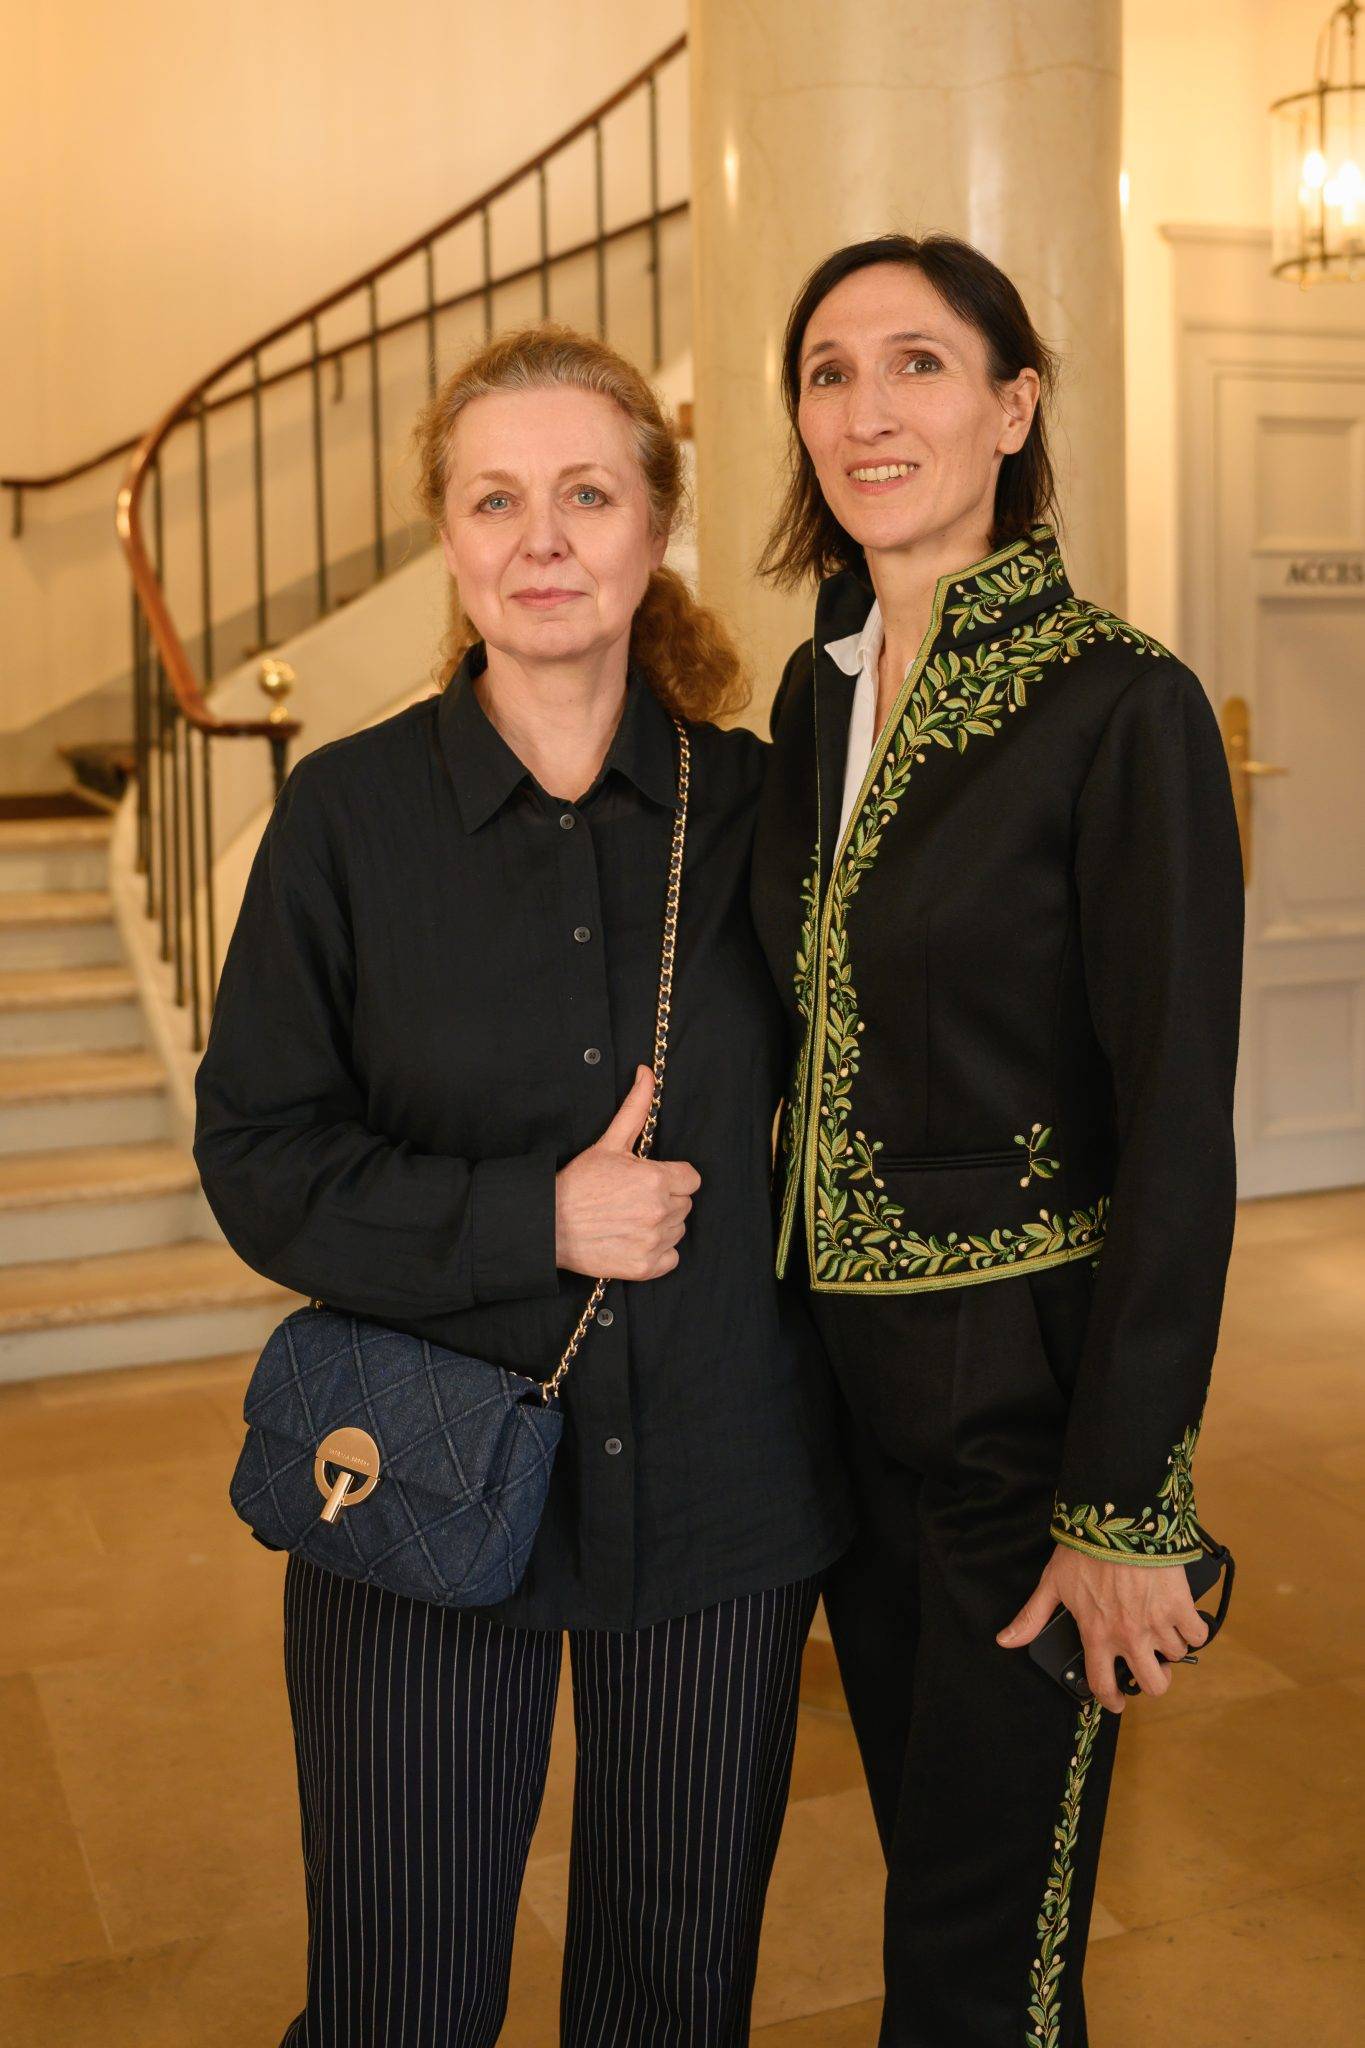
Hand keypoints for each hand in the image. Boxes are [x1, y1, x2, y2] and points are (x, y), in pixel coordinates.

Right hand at [555, 1065, 700, 1280]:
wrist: (549, 1225)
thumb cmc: (580, 1183)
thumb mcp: (609, 1143)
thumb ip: (635, 1108)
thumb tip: (648, 1072)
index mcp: (658, 1178)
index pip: (691, 1179)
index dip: (671, 1177)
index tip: (649, 1180)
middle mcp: (661, 1210)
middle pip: (684, 1204)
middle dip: (665, 1200)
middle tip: (633, 1199)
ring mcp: (654, 1241)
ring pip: (678, 1230)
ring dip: (661, 1226)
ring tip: (630, 1219)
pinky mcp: (646, 1267)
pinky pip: (671, 1259)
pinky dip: (657, 1254)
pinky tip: (633, 1240)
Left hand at [996, 1543, 1209, 1712]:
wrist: (1118, 1518)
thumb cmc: (1083, 1549)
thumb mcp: (1052, 1584)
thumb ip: (1032, 1617)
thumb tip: (1006, 1640)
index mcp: (1097, 1634)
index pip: (1103, 1683)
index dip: (1111, 1700)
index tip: (1117, 1702)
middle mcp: (1129, 1635)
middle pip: (1153, 1684)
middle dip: (1153, 1681)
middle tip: (1150, 1668)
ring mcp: (1158, 1622)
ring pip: (1176, 1656)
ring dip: (1171, 1647)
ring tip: (1162, 1631)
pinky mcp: (1181, 1605)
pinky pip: (1198, 1634)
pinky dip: (1194, 1629)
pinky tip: (1184, 1619)